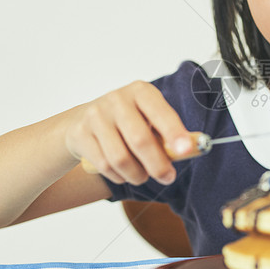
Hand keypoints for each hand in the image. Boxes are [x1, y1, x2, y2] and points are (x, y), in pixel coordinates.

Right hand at [65, 81, 193, 184]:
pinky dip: (119, 176)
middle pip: (140, 140)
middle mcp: (118, 99)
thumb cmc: (127, 122)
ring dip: (137, 175)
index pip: (161, 113)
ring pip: (121, 158)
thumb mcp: (148, 118)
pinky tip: (123, 173)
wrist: (82, 120)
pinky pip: (104, 165)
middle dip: (158, 165)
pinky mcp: (81, 133)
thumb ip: (166, 134)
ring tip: (142, 176)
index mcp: (141, 91)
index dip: (174, 132)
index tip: (185, 150)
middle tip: (167, 177)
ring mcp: (97, 115)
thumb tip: (187, 151)